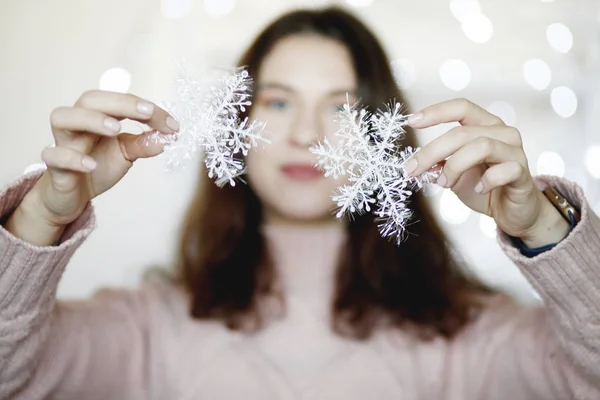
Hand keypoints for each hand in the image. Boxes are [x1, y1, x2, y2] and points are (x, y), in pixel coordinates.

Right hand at [20, 90, 177, 228]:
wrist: (72, 196)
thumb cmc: (97, 166)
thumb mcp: (126, 154)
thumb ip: (144, 144)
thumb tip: (168, 136)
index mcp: (97, 116)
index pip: (119, 102)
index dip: (144, 108)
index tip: (171, 123)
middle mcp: (78, 123)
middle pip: (90, 100)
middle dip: (120, 103)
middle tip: (146, 112)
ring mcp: (63, 143)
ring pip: (62, 118)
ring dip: (91, 119)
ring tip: (116, 129)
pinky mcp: (54, 167)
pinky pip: (54, 156)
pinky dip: (72, 158)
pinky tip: (92, 165)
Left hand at [403, 98, 569, 246]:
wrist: (513, 212)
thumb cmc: (484, 187)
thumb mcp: (454, 175)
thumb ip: (438, 166)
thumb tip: (416, 164)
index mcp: (485, 126)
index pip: (462, 108)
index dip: (436, 112)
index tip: (411, 121)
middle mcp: (502, 133)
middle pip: (462, 132)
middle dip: (432, 151)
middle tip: (412, 170)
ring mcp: (515, 151)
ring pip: (481, 146)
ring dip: (455, 166)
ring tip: (445, 183)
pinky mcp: (523, 172)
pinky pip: (504, 170)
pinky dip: (487, 181)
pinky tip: (480, 190)